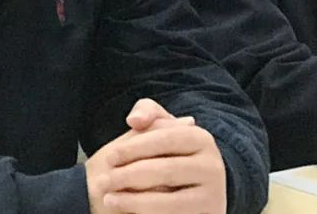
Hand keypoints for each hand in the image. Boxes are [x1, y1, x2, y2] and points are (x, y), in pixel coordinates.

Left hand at [87, 99, 225, 213]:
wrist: (189, 195)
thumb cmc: (164, 155)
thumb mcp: (159, 130)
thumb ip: (147, 113)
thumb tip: (135, 120)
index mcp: (202, 139)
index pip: (165, 138)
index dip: (134, 147)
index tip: (109, 157)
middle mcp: (214, 167)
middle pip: (165, 170)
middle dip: (128, 176)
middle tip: (102, 182)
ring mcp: (214, 197)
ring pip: (169, 201)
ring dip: (133, 201)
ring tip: (108, 199)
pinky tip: (126, 212)